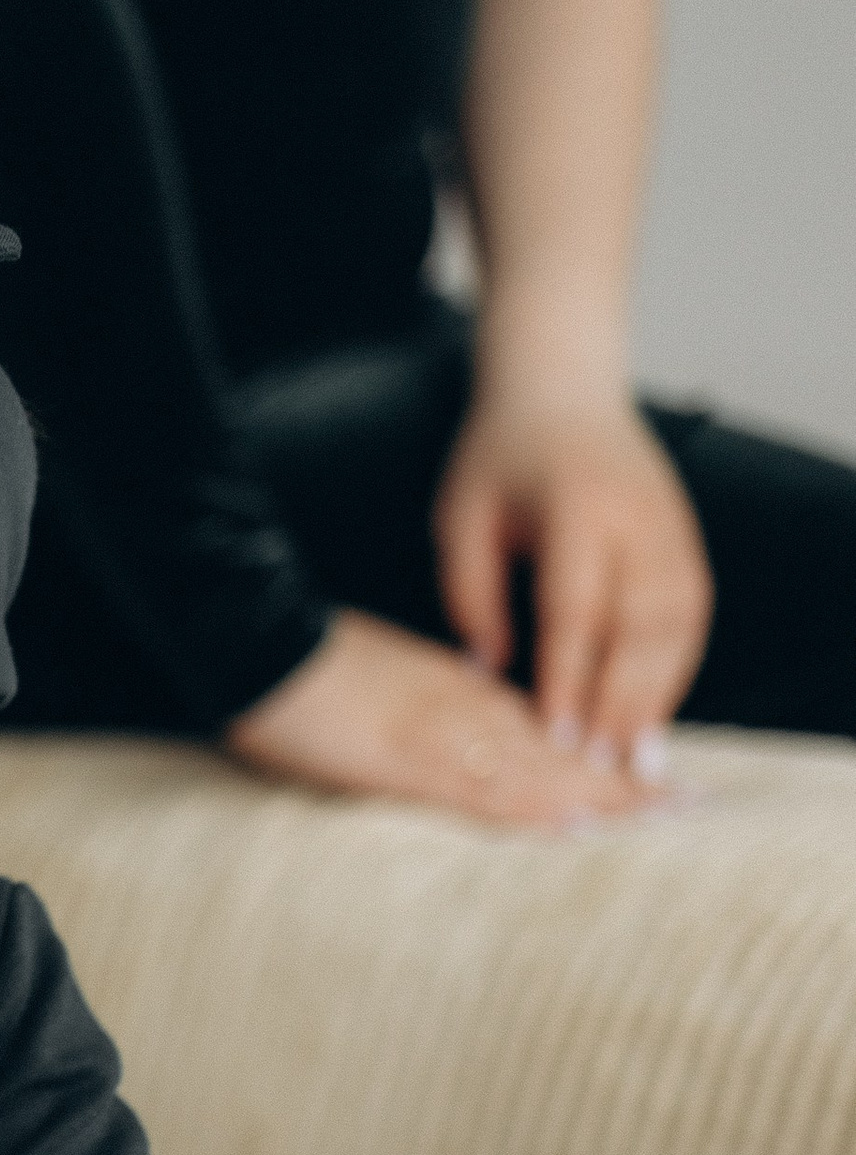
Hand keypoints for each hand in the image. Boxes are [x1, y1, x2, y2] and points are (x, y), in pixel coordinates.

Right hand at [224, 608, 654, 826]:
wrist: (244, 636)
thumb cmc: (296, 658)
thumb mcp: (376, 672)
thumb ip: (424, 698)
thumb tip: (457, 712)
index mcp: (452, 687)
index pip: (542, 728)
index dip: (595, 755)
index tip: (641, 778)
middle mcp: (460, 709)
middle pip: (556, 753)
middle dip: (618, 783)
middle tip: (684, 805)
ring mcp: (436, 734)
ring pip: (536, 770)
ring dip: (597, 798)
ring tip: (657, 818)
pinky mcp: (404, 762)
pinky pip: (481, 790)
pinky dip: (532, 808)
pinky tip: (572, 826)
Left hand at [433, 396, 710, 764]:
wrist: (562, 391)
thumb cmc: (498, 459)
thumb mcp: (461, 518)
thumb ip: (469, 594)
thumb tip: (488, 672)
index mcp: (574, 508)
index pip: (576, 606)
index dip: (568, 675)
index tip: (556, 734)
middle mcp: (636, 518)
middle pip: (639, 624)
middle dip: (622, 699)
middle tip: (602, 762)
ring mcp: (671, 527)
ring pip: (678, 625)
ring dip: (660, 693)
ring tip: (637, 754)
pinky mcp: (686, 538)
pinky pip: (692, 614)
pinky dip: (677, 667)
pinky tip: (655, 710)